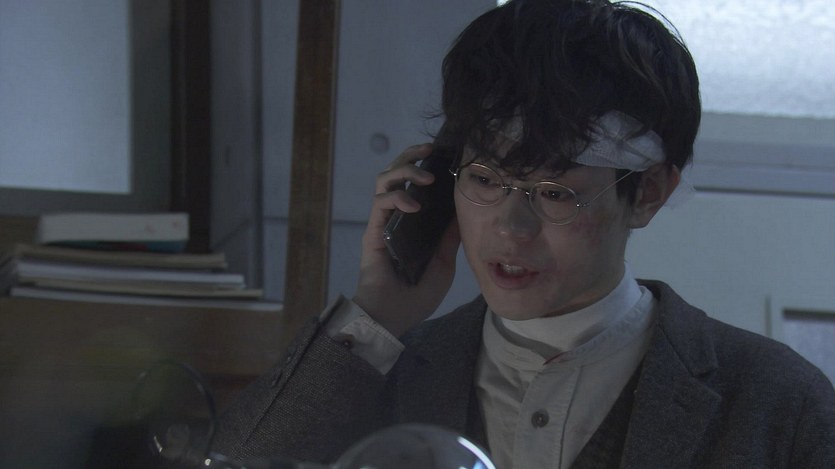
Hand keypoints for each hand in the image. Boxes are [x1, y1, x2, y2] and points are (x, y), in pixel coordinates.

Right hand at [353, 143, 459, 336]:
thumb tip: (464, 213)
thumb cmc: (415, 297)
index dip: (425, 165)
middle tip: (430, 150)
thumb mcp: (443, 265)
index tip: (445, 156)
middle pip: (395, 173)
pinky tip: (413, 205)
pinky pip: (380, 203)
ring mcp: (381, 222)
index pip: (414, 185)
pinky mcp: (373, 231)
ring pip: (384, 180)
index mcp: (411, 224)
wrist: (392, 318)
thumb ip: (450, 239)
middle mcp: (394, 218)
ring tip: (425, 177)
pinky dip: (397, 197)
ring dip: (404, 171)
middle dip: (411, 156)